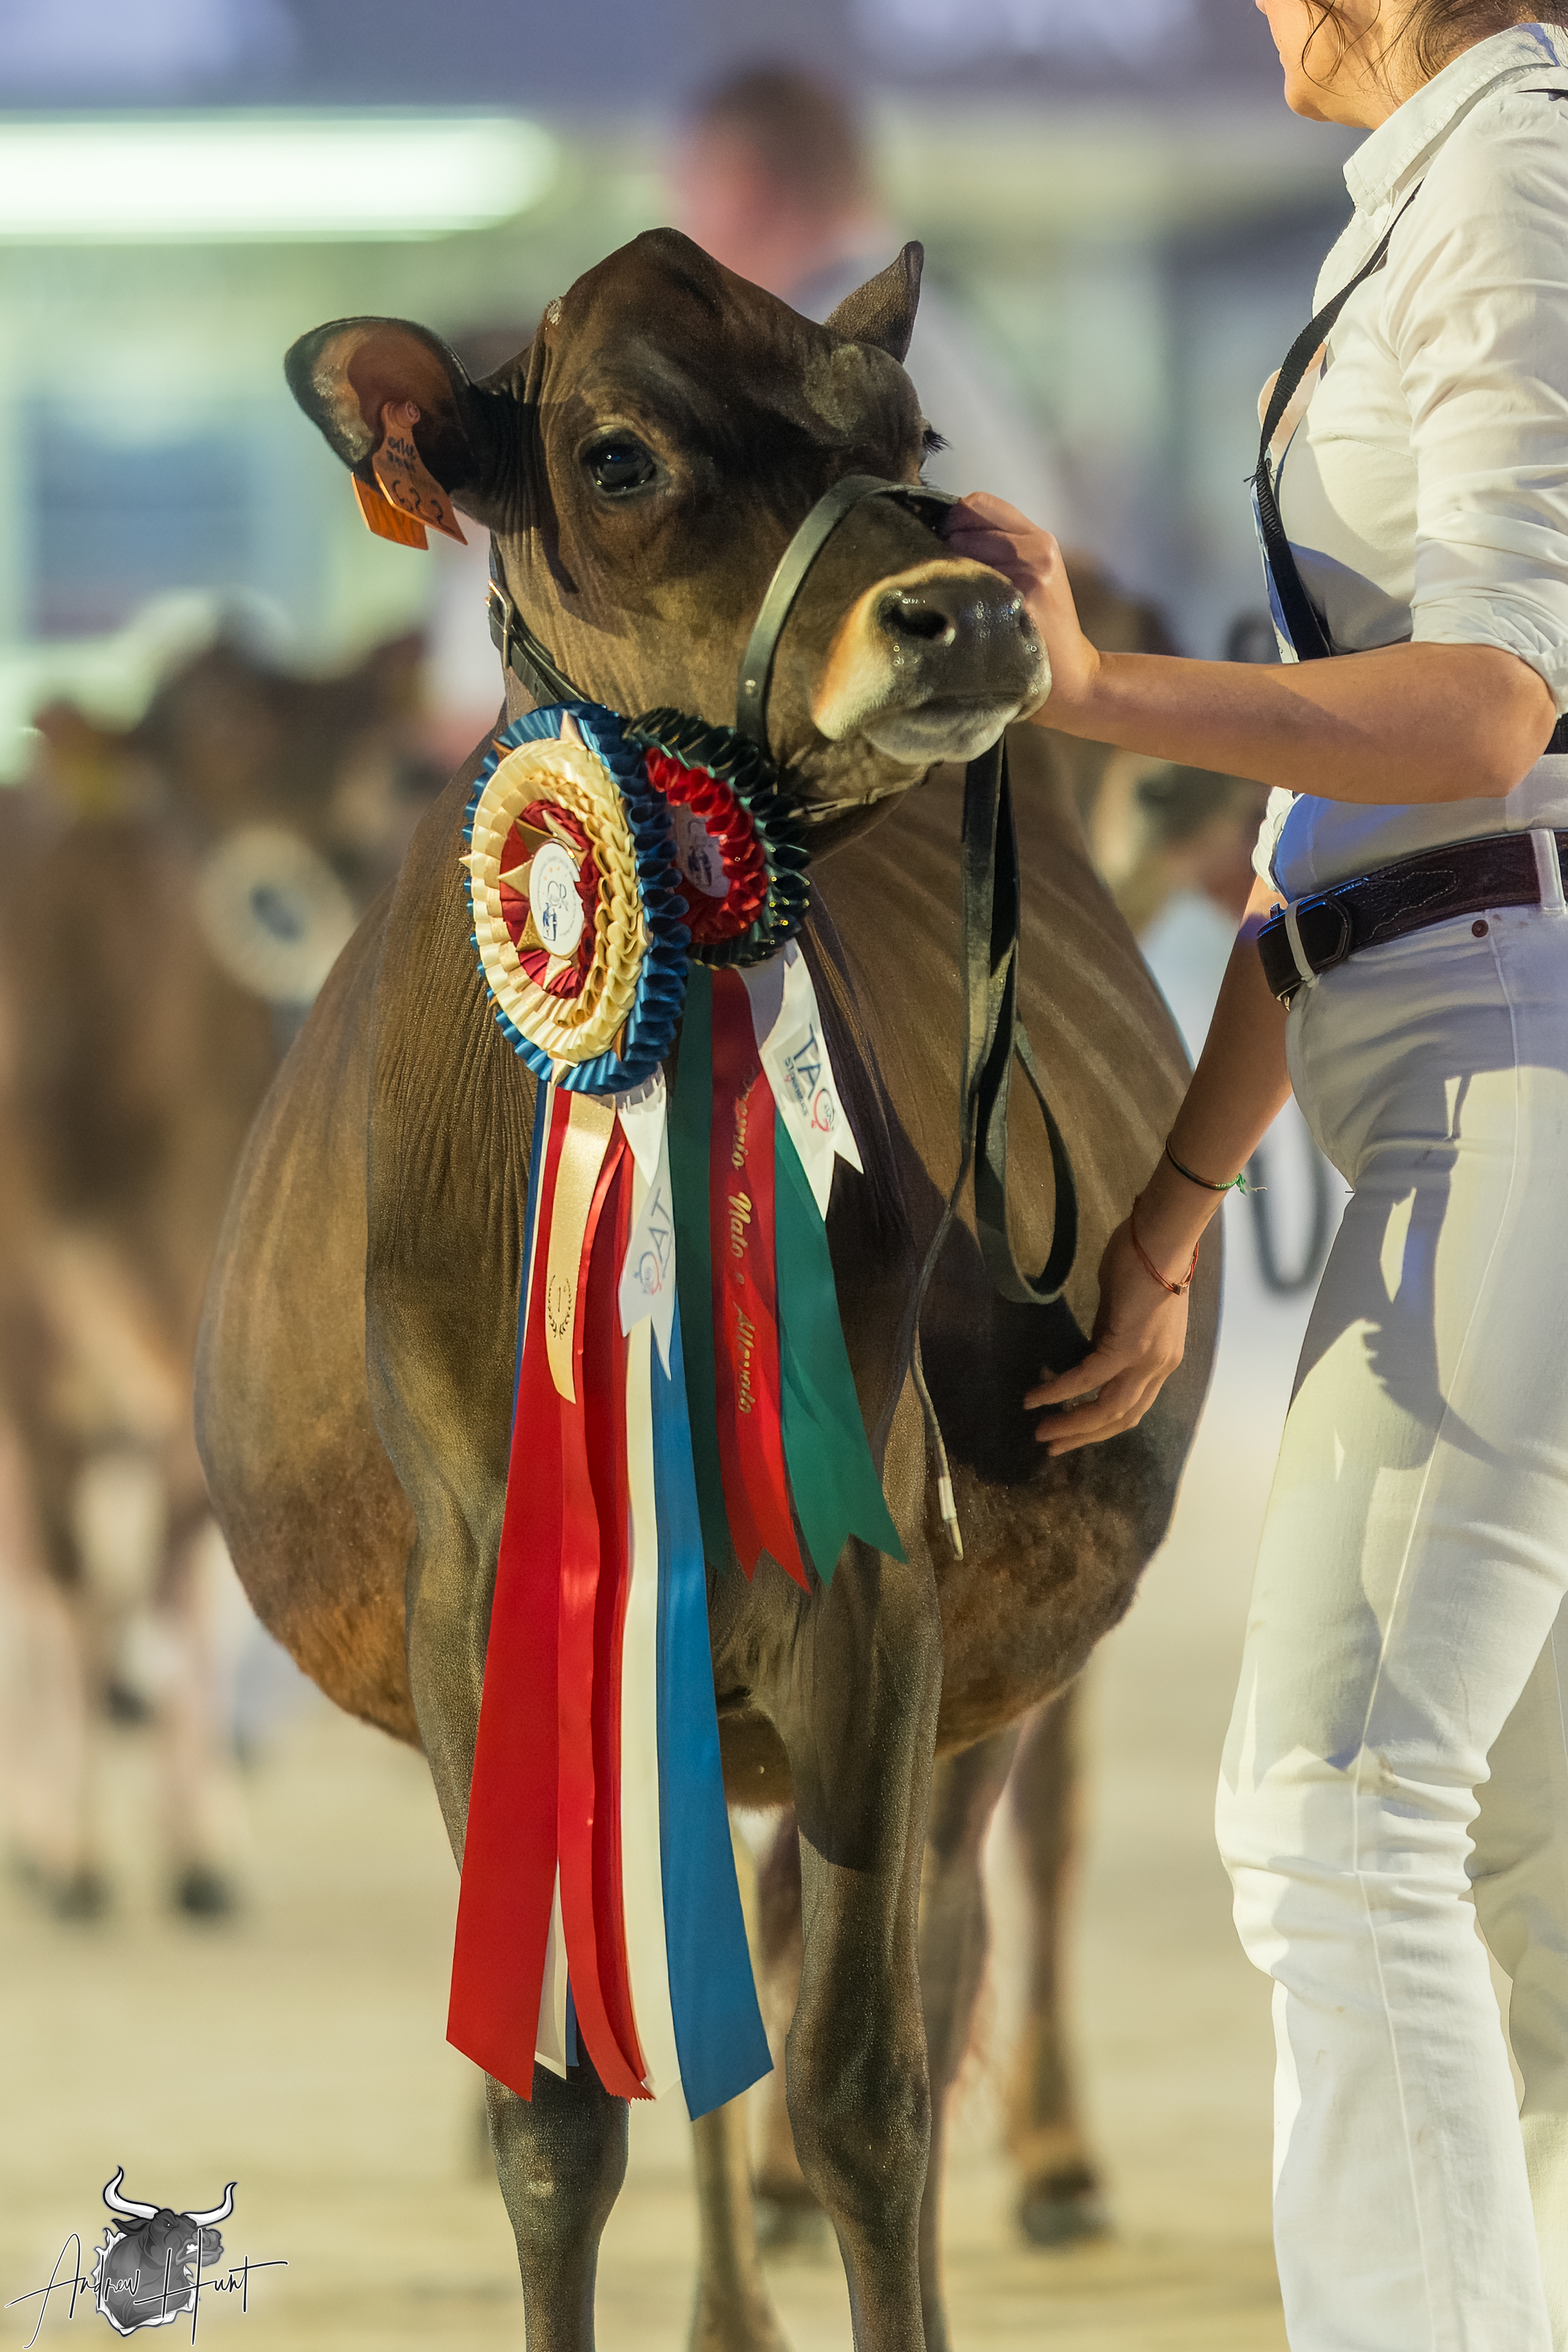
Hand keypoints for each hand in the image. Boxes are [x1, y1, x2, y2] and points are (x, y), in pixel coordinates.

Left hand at [942, 491, 1100, 724]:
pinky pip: (960, 586)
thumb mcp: (1033, 575)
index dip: (952, 521)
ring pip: (956, 554)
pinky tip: (957, 617)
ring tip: (955, 600)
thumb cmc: (1039, 626)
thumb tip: (938, 527)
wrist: (1070, 677)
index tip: (946, 547)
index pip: (976, 503)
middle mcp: (1036, 553)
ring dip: (946, 574)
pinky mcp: (1011, 607)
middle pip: (960, 526)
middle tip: (948, 581)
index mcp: (1040, 540)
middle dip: (945, 548)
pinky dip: (949, 597)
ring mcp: (1025, 579)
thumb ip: (1000, 546)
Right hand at [1024, 1219, 1189, 1455]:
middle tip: (1051, 1444)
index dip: (1100, 1423)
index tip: (1071, 1428)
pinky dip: (1061, 1390)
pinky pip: (1089, 1377)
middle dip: (1083, 1434)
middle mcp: (1159, 1367)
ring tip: (1041, 1429)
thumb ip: (1109, 1333)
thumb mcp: (1124, 1307)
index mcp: (1161, 1359)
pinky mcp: (1129, 1345)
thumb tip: (1091, 1349)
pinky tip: (1037, 1397)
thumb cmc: (1143, 1257)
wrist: (1161, 1235)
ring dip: (1072, 1423)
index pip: (1132, 1404)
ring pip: (1108, 1409)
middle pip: (1122, 1418)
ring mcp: (1147, 1359)